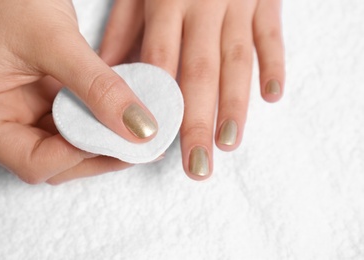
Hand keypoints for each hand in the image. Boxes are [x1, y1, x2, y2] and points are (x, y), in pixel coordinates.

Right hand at [0, 0, 157, 183]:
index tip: (118, 138)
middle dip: (99, 154)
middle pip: (56, 161)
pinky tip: (127, 113)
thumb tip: (138, 126)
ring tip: (139, 129)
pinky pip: (79, 119)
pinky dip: (103, 119)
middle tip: (139, 142)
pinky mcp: (48, 98)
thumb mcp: (52, 39)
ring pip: (71, 144)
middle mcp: (7, 120)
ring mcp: (29, 110)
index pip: (33, 162)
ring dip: (106, 139)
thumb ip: (96, 85)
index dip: (78, 156)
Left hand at [100, 0, 284, 179]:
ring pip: (238, 61)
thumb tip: (110, 73)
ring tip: (228, 144)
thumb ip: (124, 28)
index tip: (155, 141)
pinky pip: (272, 35)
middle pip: (201, 71)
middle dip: (198, 122)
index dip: (159, 101)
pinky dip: (275, 65)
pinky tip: (272, 97)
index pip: (161, 59)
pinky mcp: (266, 0)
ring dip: (235, 105)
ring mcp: (239, 3)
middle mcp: (204, 4)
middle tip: (195, 165)